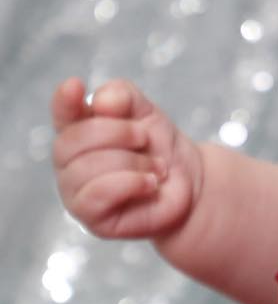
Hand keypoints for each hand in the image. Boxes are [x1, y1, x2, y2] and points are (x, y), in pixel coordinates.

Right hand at [51, 77, 203, 240]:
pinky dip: (132, 182)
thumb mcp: (146, 113)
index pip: (63, 114)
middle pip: (73, 140)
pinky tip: (150, 183)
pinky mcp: (91, 218)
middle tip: (145, 138)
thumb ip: (123, 98)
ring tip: (156, 167)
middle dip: (119, 132)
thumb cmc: (159, 147)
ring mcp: (76, 192)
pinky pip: (99, 193)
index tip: (74, 85)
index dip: (64, 101)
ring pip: (88, 167)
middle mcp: (69, 162)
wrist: (187, 183)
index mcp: (79, 131)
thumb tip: (100, 102)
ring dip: (134, 162)